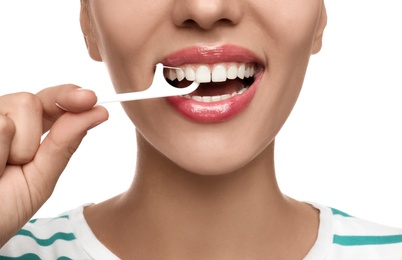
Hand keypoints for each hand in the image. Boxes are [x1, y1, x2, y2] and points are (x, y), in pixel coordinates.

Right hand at [0, 85, 107, 246]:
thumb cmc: (3, 209)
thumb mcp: (40, 179)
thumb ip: (64, 144)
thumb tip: (97, 112)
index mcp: (25, 132)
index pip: (51, 103)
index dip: (70, 96)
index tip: (91, 99)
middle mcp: (3, 119)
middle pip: (31, 101)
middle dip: (33, 136)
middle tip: (16, 164)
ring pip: (17, 110)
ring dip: (17, 147)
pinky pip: (2, 125)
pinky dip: (0, 152)